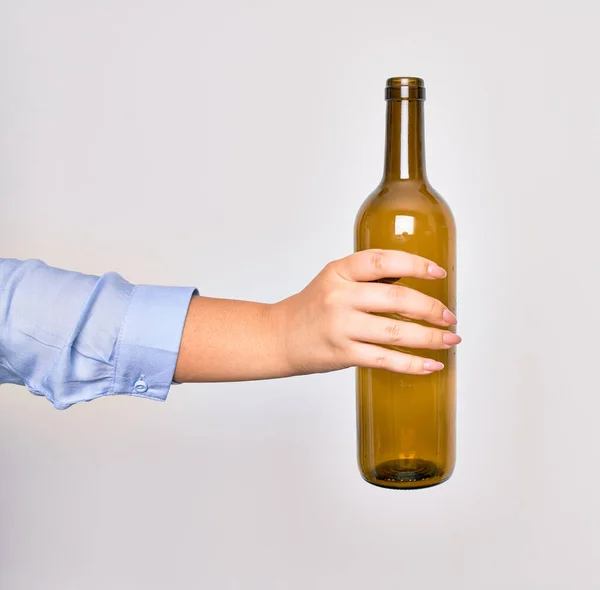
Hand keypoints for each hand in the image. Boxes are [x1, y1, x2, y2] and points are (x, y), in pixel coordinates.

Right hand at [274, 249, 459, 375]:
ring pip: (395, 332)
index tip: (439, 273)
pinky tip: (430, 364)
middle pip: (396, 299)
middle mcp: (339, 296)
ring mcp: (341, 326)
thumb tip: (412, 277)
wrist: (278, 337)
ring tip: (449, 339)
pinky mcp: (343, 354)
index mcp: (339, 272)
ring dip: (430, 337)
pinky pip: (385, 359)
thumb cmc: (311, 308)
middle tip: (449, 316)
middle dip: (431, 309)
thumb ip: (367, 277)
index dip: (415, 264)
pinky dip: (412, 364)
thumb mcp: (333, 280)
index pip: (382, 261)